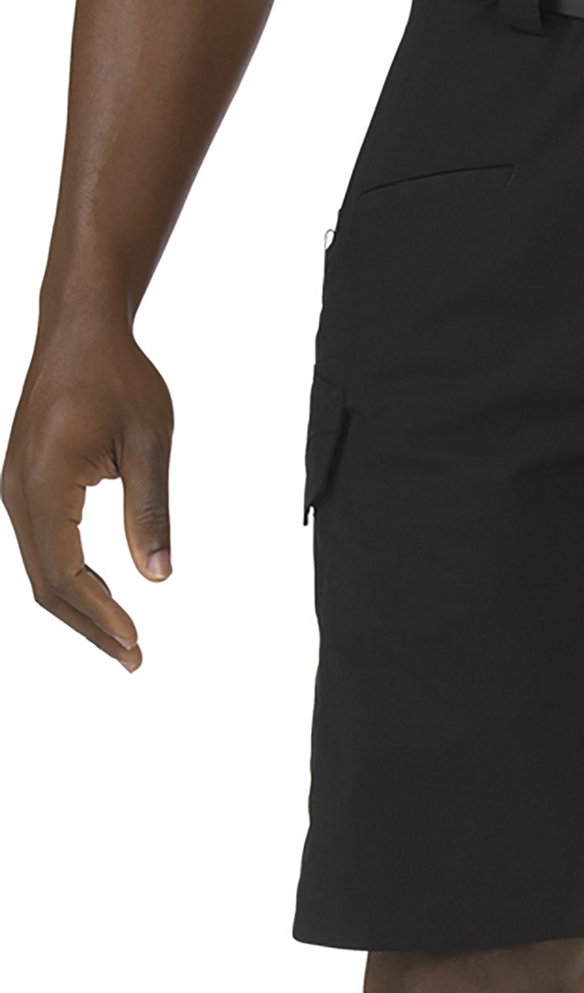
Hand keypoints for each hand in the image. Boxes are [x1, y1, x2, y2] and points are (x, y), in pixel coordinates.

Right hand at [2, 322, 173, 672]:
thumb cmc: (121, 379)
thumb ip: (151, 511)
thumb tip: (159, 575)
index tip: (138, 643)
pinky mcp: (25, 485)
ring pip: (40, 569)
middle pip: (46, 583)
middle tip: (134, 660)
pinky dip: (70, 579)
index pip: (66, 572)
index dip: (101, 613)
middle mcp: (16, 493)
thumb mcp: (149, 443)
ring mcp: (15, 490)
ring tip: (123, 641)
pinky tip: (102, 598)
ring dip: (79, 608)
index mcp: (43, 486)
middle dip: (89, 625)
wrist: (81, 331)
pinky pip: (43, 546)